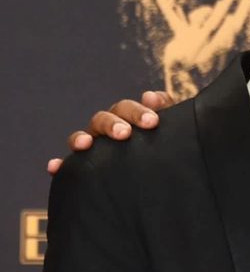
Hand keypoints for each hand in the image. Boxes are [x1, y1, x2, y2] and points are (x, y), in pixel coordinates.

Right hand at [47, 90, 174, 174]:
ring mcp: (95, 147)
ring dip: (81, 138)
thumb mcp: (172, 130)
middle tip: (125, 134)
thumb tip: (151, 96)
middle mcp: (108, 130)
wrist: (165, 174)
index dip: (138, 112)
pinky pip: (68, 166)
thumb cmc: (168, 147)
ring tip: (86, 143)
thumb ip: (166, 110)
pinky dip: (60, 165)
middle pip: (104, 119)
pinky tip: (55, 167)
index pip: (128, 109)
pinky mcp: (85, 168)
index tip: (152, 121)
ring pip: (83, 137)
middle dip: (113, 124)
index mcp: (128, 119)